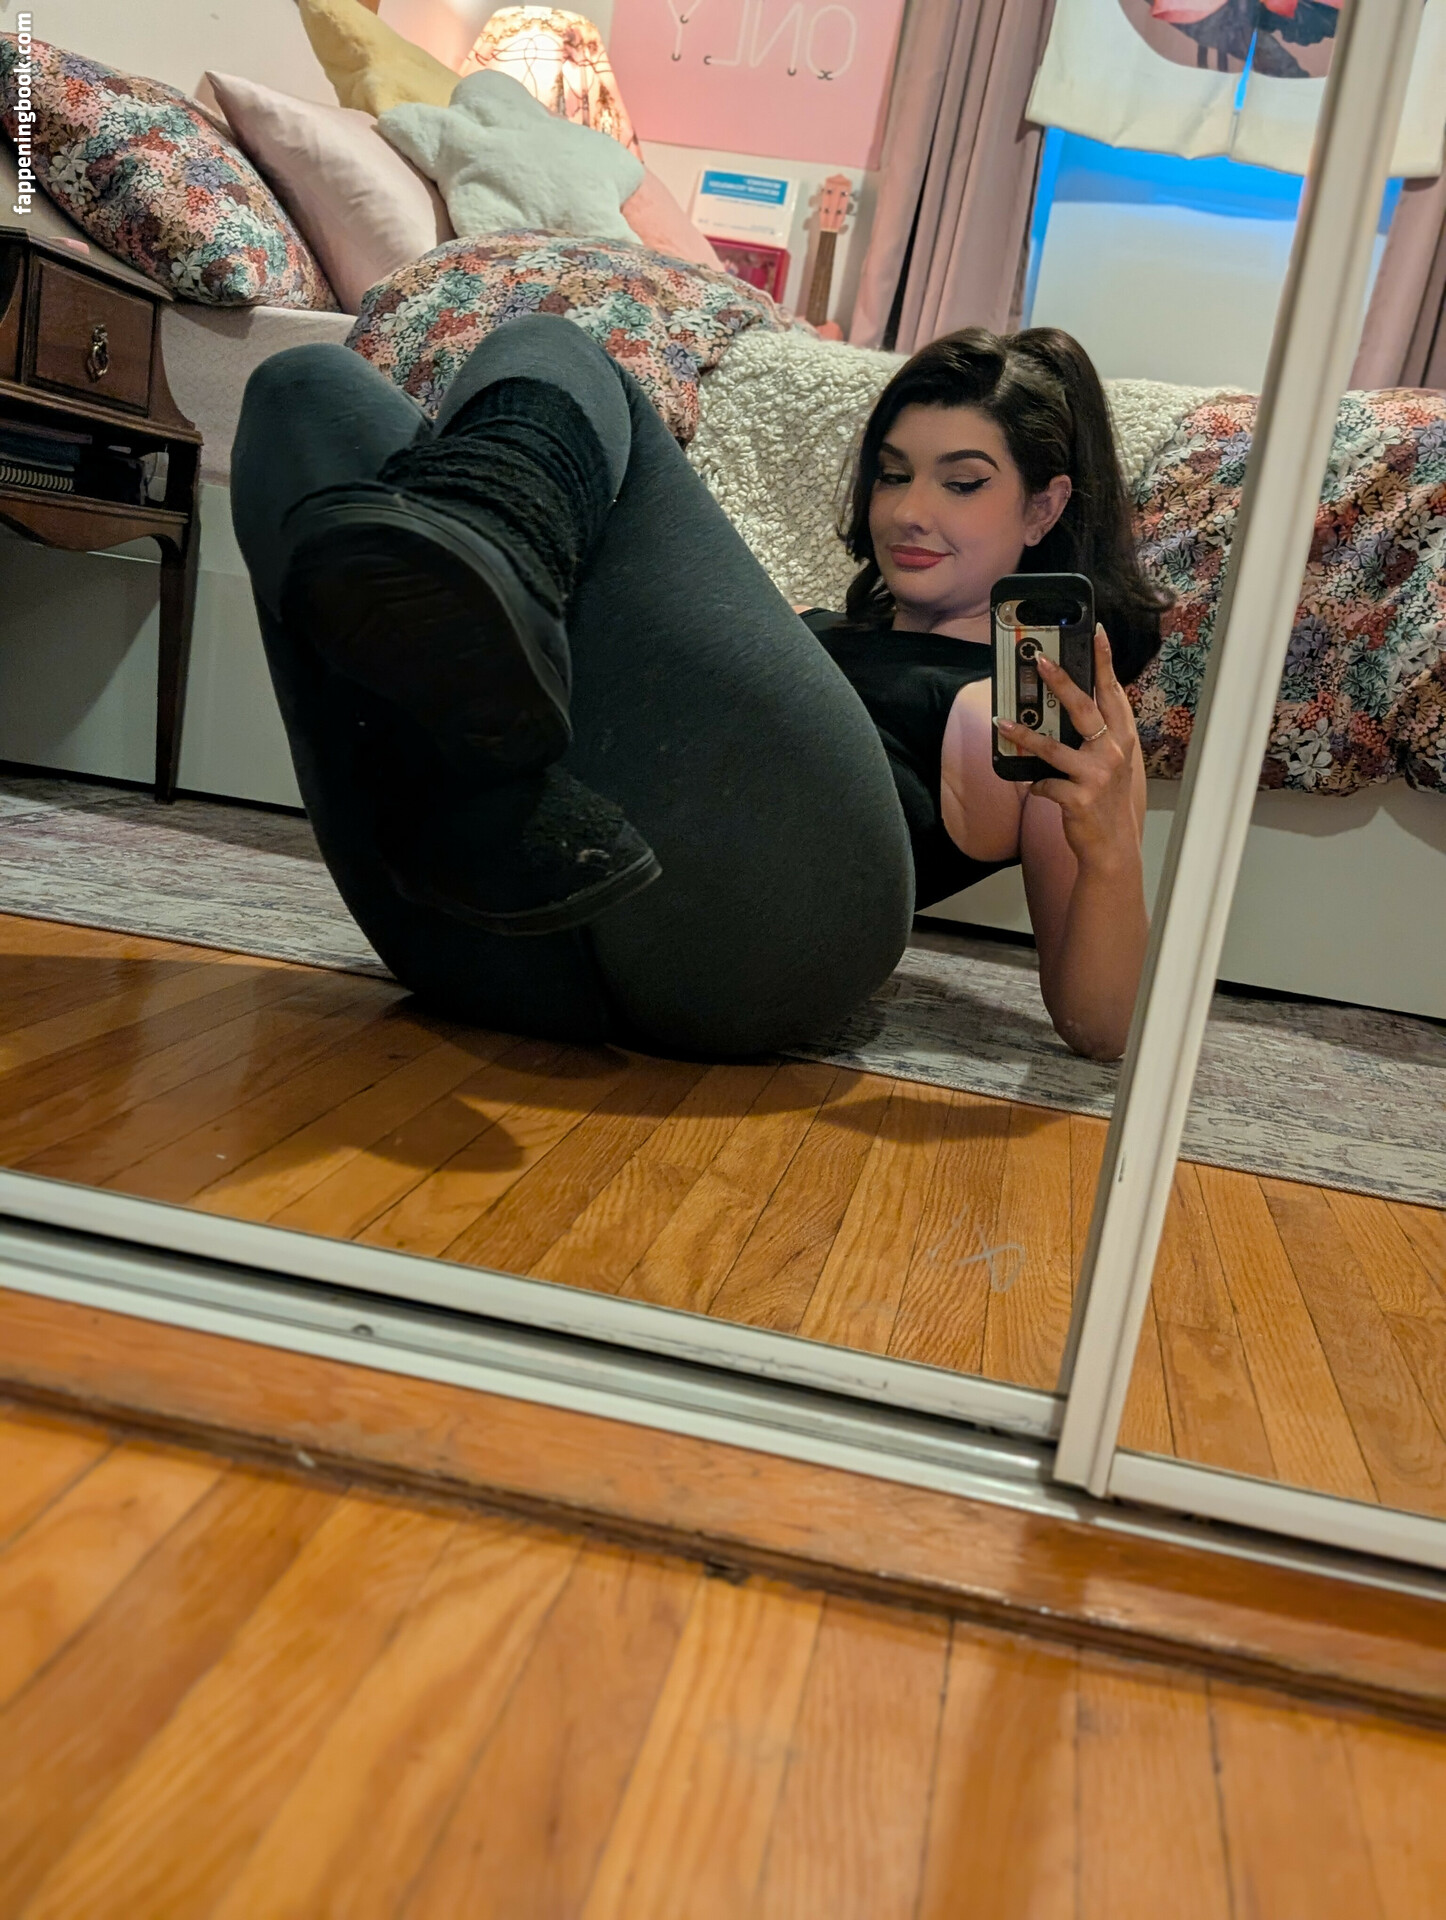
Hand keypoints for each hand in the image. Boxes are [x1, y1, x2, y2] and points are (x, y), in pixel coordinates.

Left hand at [994, 627, 1141, 875]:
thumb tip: (1067, 706)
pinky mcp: (1078, 798)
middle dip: (1061, 681)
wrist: (1112, 846)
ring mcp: (1097, 775)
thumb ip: (1097, 736)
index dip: (1105, 662)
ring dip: (1023, 734)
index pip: (1113, 693)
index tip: (1097, 634)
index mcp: (1122, 739)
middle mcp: (1113, 752)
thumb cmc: (1107, 801)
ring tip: (1002, 724)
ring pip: (1053, 747)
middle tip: (1042, 661)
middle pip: (1084, 708)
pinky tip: (1036, 787)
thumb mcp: (1112, 763)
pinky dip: (1037, 784)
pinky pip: (1044, 783)